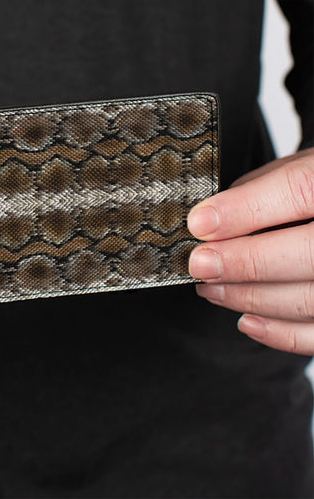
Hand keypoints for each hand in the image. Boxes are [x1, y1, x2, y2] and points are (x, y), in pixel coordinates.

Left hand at [188, 147, 313, 354]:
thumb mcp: (295, 169)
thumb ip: (258, 189)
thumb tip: (209, 221)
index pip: (297, 191)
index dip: (244, 210)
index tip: (200, 224)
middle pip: (307, 253)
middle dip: (243, 262)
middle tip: (199, 264)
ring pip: (309, 298)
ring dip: (249, 297)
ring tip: (210, 288)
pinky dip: (280, 332)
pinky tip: (246, 320)